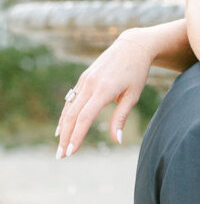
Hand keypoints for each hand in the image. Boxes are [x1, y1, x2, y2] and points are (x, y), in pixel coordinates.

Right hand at [55, 31, 154, 157]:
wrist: (132, 46)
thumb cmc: (136, 72)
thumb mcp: (133, 95)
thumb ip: (121, 117)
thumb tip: (117, 140)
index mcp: (103, 90)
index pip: (84, 117)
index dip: (76, 136)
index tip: (71, 152)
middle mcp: (90, 84)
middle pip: (72, 115)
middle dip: (65, 137)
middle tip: (61, 156)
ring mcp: (85, 80)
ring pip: (69, 108)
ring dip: (63, 128)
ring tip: (60, 147)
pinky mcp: (83, 78)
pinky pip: (71, 100)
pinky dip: (65, 115)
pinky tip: (62, 128)